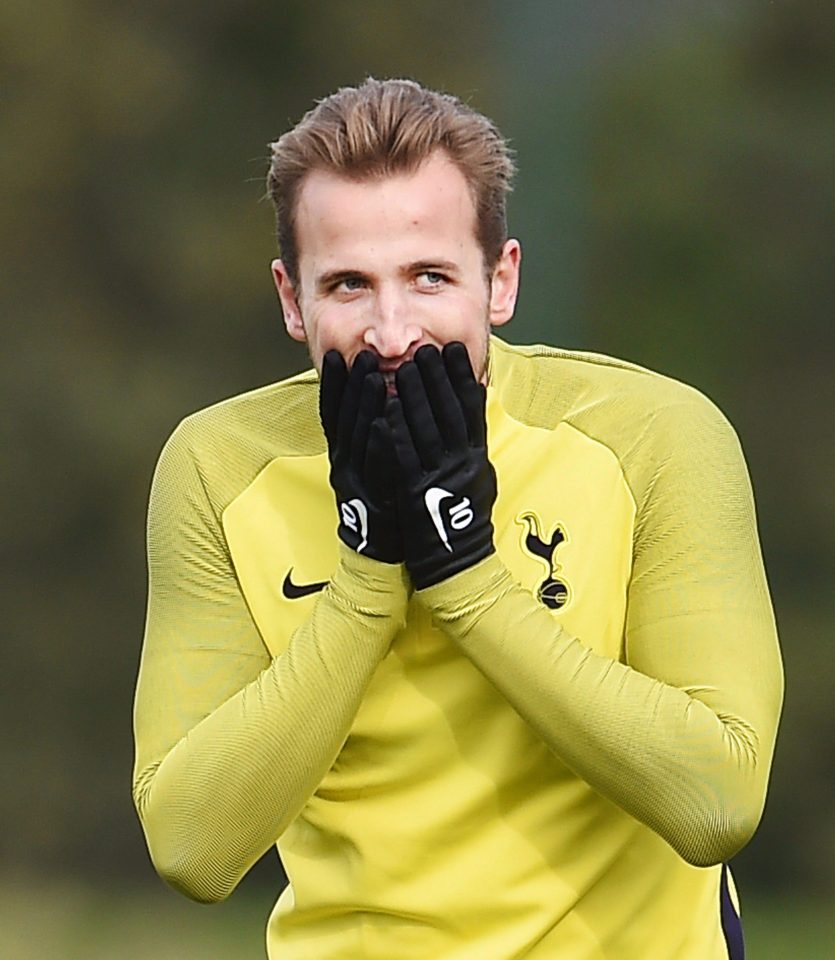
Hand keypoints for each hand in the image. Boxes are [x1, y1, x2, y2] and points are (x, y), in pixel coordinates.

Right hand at [319, 350, 400, 562]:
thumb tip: (378, 405)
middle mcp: (344, 466)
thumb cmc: (379, 506)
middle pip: (345, 419)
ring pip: (359, 438)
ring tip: (374, 376)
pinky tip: (385, 422)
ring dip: (365, 406)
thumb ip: (368, 439)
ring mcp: (358, 482)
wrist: (378, 554)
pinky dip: (379, 443)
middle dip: (352, 385)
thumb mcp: (367, 469)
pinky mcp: (375, 498)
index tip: (336, 357)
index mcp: (342, 457)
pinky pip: (377, 467)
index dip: (332, 385)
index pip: (332, 414)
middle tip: (361, 356)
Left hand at [387, 342, 495, 587]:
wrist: (456, 559)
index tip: (454, 350)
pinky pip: (405, 456)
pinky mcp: (417, 491)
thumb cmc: (464, 517)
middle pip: (449, 412)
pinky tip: (388, 409)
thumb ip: (470, 443)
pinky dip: (397, 431)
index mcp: (477, 456)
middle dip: (436, 378)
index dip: (462, 377)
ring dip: (415, 396)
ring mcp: (440, 477)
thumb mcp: (477, 475)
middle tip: (425, 349)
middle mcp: (462, 463)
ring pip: (426, 429)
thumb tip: (467, 409)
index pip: (472, 408)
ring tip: (405, 368)